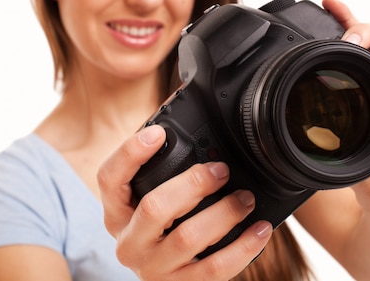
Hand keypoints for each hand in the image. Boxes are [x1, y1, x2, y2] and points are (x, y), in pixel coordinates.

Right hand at [97, 125, 272, 279]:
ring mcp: (154, 268)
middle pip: (154, 208)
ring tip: (246, 199)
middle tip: (221, 170)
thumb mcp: (153, 197)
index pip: (109, 179)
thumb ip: (163, 164)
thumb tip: (183, 106)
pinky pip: (214, 268)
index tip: (159, 132)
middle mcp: (129, 242)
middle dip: (193, 183)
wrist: (168, 279)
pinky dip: (243, 247)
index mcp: (117, 212)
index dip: (131, 153)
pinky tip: (261, 229)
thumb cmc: (165, 227)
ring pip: (188, 238)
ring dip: (224, 213)